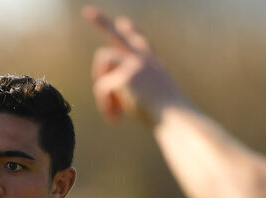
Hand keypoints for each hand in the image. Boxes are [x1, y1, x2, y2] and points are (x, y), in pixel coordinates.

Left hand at [83, 5, 189, 124]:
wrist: (177, 118)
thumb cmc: (168, 116)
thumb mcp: (154, 99)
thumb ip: (134, 91)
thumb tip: (108, 86)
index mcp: (153, 66)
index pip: (140, 44)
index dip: (131, 33)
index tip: (123, 22)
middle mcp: (143, 60)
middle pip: (117, 36)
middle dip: (101, 23)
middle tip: (88, 12)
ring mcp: (134, 64)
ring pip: (103, 59)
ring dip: (102, 83)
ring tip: (114, 108)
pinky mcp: (126, 76)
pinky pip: (101, 88)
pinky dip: (106, 106)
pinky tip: (117, 119)